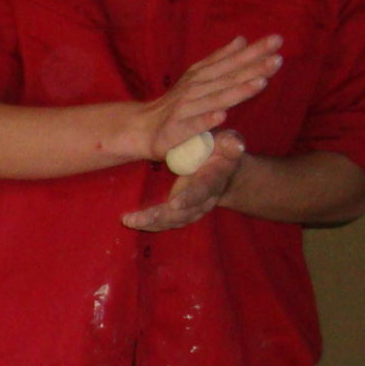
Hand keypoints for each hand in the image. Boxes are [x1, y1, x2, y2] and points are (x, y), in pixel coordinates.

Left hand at [121, 129, 245, 231]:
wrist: (224, 169)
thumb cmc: (221, 150)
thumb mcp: (228, 142)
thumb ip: (230, 143)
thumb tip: (235, 144)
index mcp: (213, 180)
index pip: (202, 191)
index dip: (189, 198)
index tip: (174, 203)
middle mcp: (204, 200)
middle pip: (183, 213)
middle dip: (159, 216)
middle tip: (136, 219)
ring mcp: (193, 209)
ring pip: (172, 221)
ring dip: (150, 223)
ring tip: (129, 220)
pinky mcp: (183, 213)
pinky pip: (166, 222)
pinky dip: (149, 224)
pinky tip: (131, 221)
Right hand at [133, 34, 280, 161]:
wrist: (141, 128)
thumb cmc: (177, 104)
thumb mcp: (197, 77)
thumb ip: (220, 59)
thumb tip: (241, 40)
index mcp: (202, 76)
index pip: (231, 61)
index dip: (253, 51)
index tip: (277, 40)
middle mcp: (194, 89)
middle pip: (228, 78)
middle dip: (252, 68)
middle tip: (277, 58)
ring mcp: (185, 109)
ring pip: (215, 99)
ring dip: (238, 91)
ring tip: (261, 82)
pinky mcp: (175, 131)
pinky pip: (193, 126)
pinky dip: (206, 120)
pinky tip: (222, 116)